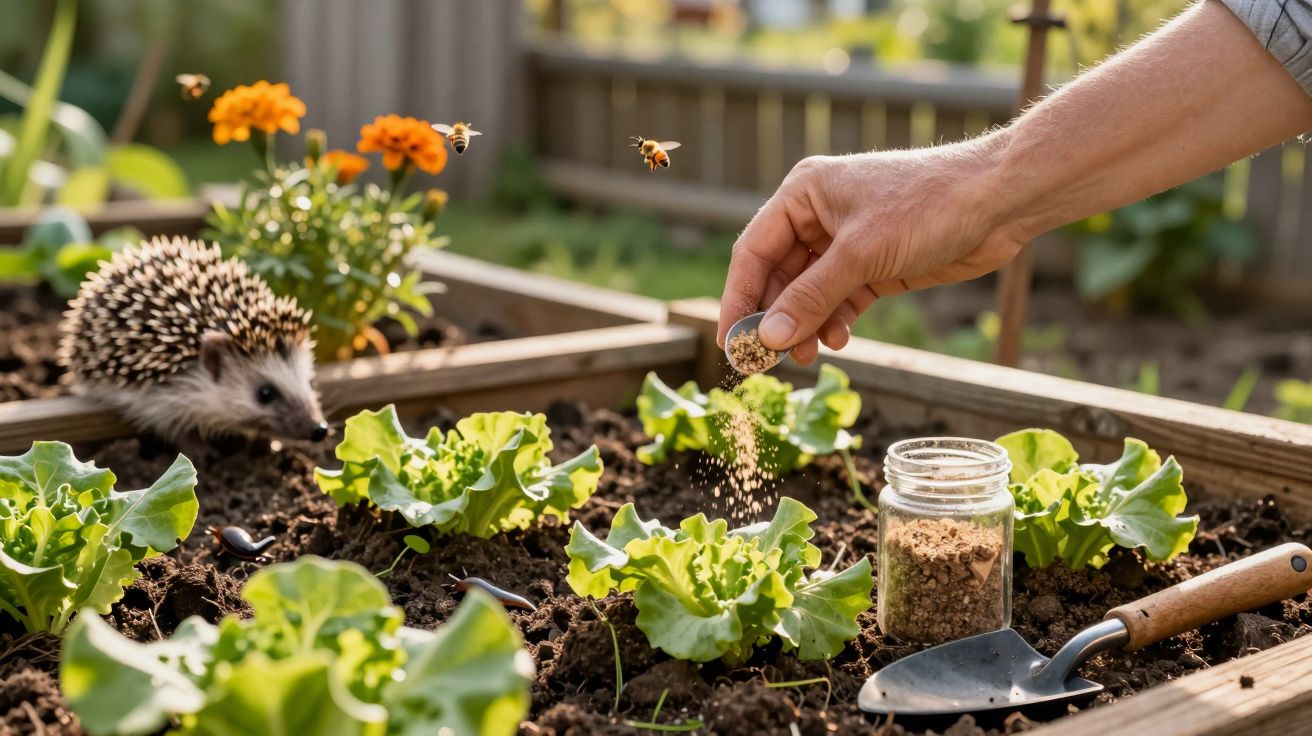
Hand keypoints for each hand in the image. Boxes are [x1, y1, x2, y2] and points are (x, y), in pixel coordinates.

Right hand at [717, 140, 1029, 363]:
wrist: (1000, 201)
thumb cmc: (930, 205)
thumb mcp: (862, 254)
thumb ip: (811, 297)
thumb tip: (766, 338)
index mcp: (804, 194)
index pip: (753, 252)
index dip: (738, 298)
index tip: (731, 342)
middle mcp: (819, 216)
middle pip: (778, 276)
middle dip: (773, 318)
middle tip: (765, 361)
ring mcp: (847, 243)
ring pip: (808, 293)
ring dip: (803, 325)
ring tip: (806, 356)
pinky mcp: (874, 266)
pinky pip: (838, 300)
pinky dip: (833, 322)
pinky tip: (838, 340)